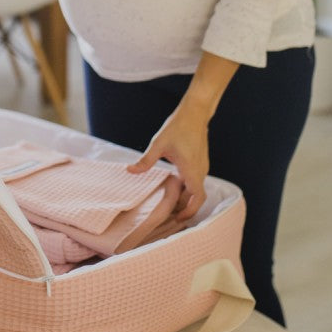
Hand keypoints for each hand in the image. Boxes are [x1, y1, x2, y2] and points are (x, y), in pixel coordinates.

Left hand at [126, 96, 210, 221]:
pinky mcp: (200, 162)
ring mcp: (202, 166)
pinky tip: (173, 186)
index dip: (190, 211)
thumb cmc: (177, 127)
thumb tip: (129, 170)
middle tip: (168, 215)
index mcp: (191, 169)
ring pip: (196, 188)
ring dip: (185, 197)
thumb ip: (146, 160)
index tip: (178, 218)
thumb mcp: (158, 144)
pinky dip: (187, 188)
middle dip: (184, 207)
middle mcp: (200, 170)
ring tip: (169, 203)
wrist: (194, 113)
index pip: (198, 198)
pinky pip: (195, 180)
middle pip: (196, 197)